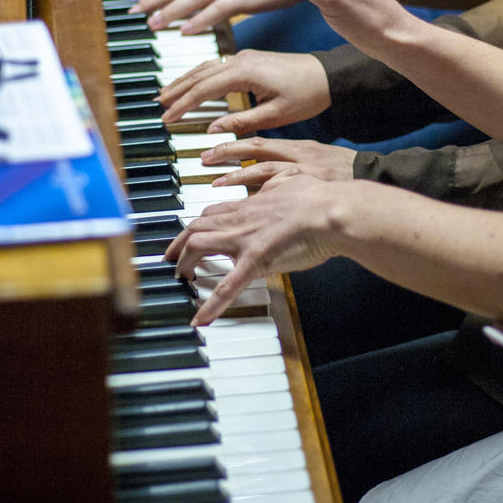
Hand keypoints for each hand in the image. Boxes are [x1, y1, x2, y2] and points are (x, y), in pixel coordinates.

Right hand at [158, 49, 330, 135]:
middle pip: (199, 74)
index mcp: (245, 71)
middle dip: (176, 90)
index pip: (204, 88)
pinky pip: (216, 65)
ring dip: (184, 80)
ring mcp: (244, 56)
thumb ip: (241, 121)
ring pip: (205, 67)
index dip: (183, 104)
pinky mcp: (249, 58)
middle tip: (157, 105)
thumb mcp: (275, 115)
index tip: (168, 118)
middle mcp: (241, 59)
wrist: (328, 76)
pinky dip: (199, 75)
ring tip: (166, 94)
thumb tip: (212, 130)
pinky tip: (191, 84)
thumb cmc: (307, 95)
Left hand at [166, 174, 343, 323]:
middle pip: (196, 227)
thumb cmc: (320, 199)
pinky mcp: (255, 260)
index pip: (212, 212)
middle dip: (178, 244)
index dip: (196, 224)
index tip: (189, 233)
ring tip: (181, 280)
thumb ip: (281, 187)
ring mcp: (244, 239)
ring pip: (198, 247)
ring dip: (184, 263)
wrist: (330, 210)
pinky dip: (212, 304)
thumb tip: (284, 184)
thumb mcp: (293, 184)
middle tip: (172, 260)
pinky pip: (228, 285)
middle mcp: (240, 219)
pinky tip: (202, 319)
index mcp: (250, 204)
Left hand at [200, 135, 355, 187]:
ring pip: (263, 166)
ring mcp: (303, 170)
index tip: (215, 146)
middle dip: (228, 151)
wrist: (377, 179)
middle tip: (204, 157)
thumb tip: (277, 182)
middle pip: (256, 148)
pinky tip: (241, 201)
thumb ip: (300, 169)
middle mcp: (299, 155)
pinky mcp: (309, 186)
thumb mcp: (324, 164)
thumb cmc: (352, 176)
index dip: (236, 144)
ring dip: (237, 174)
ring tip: (215, 180)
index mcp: (301, 147)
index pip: (262, 142)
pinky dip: (258, 192)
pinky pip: (277, 187)